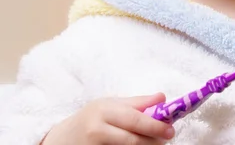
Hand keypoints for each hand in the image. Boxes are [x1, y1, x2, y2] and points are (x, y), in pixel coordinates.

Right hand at [41, 93, 174, 144]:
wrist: (61, 139)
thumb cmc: (91, 119)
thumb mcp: (111, 105)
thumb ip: (137, 103)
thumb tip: (162, 98)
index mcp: (104, 110)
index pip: (135, 119)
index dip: (155, 126)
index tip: (170, 129)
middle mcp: (97, 129)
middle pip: (132, 139)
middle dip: (153, 140)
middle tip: (166, 139)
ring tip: (154, 144)